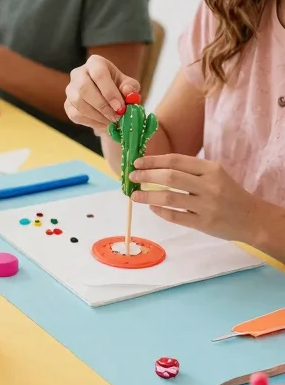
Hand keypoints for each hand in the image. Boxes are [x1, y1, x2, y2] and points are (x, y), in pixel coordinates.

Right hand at [65, 55, 140, 132]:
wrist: (108, 101)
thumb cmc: (119, 89)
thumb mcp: (129, 85)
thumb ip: (131, 87)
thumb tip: (128, 91)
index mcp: (95, 63)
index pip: (98, 74)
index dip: (109, 92)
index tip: (120, 107)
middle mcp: (78, 73)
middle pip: (84, 88)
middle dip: (102, 106)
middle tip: (117, 117)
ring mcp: (70, 89)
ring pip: (79, 103)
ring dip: (97, 116)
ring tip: (112, 121)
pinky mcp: (67, 104)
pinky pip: (75, 114)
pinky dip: (91, 122)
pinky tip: (103, 123)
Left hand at [130, 154, 264, 241]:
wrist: (252, 218)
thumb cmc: (228, 193)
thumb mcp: (214, 175)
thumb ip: (189, 170)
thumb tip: (154, 167)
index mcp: (211, 169)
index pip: (176, 161)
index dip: (153, 161)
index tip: (137, 163)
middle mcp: (209, 185)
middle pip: (170, 177)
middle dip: (146, 175)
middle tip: (132, 177)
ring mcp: (207, 206)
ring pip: (170, 197)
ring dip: (148, 195)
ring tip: (135, 195)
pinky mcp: (205, 224)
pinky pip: (176, 216)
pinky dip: (160, 211)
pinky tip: (152, 207)